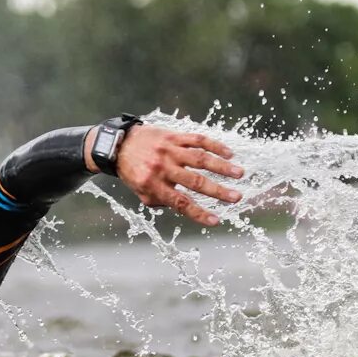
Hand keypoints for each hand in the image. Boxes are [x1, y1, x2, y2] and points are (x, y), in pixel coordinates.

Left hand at [87, 125, 244, 226]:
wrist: (118, 144)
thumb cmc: (131, 171)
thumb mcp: (140, 191)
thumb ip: (161, 201)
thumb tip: (184, 207)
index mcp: (153, 185)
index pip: (180, 202)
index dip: (199, 213)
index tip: (216, 220)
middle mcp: (162, 168)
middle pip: (195, 182)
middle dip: (218, 191)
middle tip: (237, 198)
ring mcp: (168, 150)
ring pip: (200, 159)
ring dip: (222, 167)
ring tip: (239, 174)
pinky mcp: (173, 136)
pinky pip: (197, 140)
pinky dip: (215, 146)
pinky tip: (229, 153)